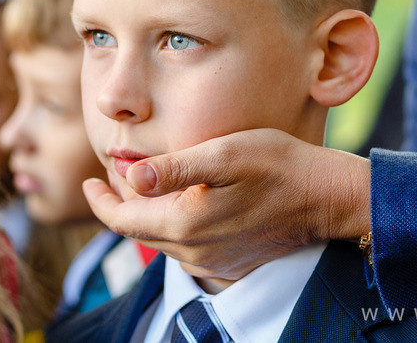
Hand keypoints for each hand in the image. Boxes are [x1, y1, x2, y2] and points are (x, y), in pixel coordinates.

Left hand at [82, 128, 370, 280]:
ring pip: (163, 240)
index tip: (90, 180)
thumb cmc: (278, 165)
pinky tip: (184, 202)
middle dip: (122, 204)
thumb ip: (174, 167)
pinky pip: (188, 247)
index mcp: (185, 224)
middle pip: (140, 231)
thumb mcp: (224, 154)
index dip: (100, 200)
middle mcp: (194, 251)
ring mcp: (213, 261)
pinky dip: (175, 225)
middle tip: (115, 175)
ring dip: (149, 215)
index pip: (122, 219)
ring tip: (146, 184)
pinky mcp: (231, 262)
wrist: (327, 197)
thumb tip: (130, 175)